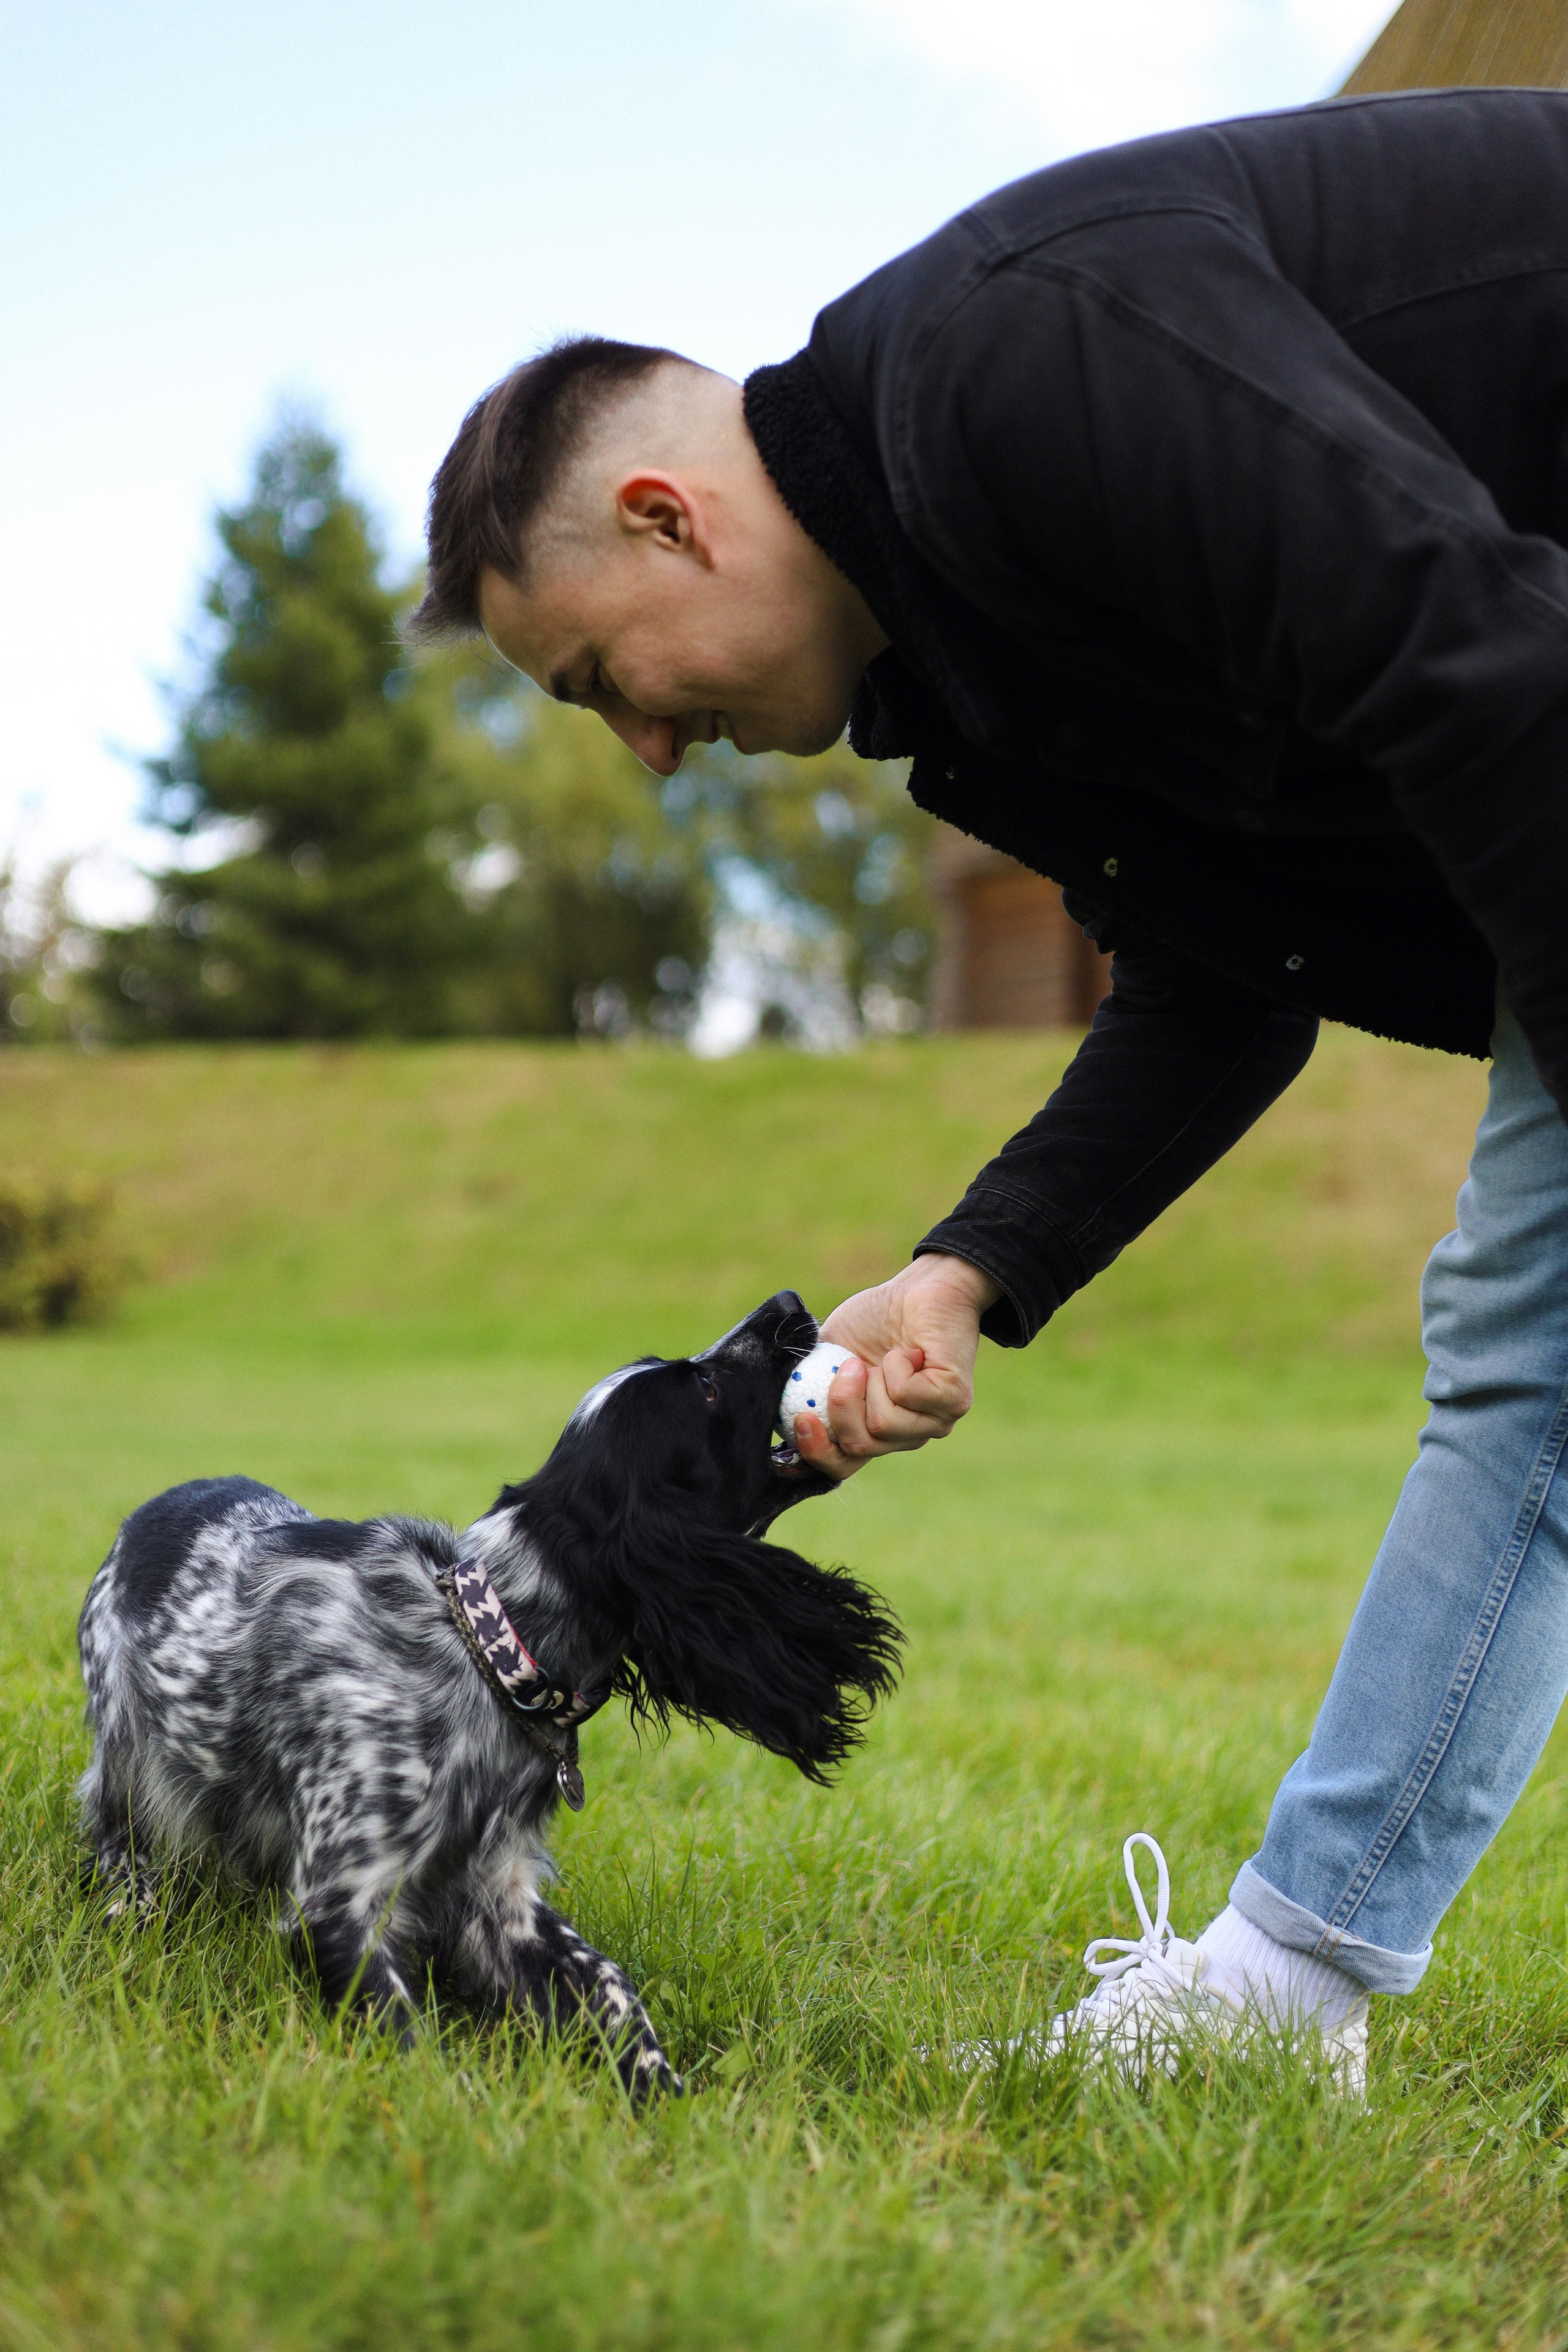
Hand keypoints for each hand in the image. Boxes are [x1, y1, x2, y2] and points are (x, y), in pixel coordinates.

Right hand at [793, 1255, 1000, 1480]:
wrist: (920, 1288)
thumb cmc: (875, 1319)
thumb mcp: (827, 1351)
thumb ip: (805, 1381)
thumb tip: (769, 1403)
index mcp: (870, 1429)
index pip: (840, 1466)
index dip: (815, 1452)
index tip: (801, 1419)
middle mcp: (902, 1436)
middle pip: (857, 1446)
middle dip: (841, 1404)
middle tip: (848, 1367)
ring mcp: (932, 1423)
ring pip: (881, 1424)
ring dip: (872, 1379)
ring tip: (888, 1354)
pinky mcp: (953, 1402)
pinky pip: (906, 1395)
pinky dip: (898, 1365)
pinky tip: (913, 1351)